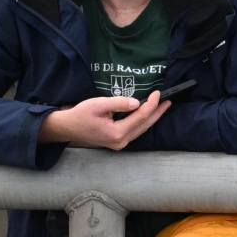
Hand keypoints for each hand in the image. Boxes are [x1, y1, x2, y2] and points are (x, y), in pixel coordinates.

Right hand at [40, 94, 171, 150]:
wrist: (67, 128)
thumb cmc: (80, 115)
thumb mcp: (98, 105)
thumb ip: (118, 103)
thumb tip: (137, 103)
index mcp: (116, 133)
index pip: (140, 117)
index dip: (151, 105)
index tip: (157, 93)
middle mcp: (121, 141)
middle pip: (145, 125)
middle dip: (158, 113)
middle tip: (169, 101)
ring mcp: (119, 143)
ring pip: (141, 129)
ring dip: (152, 117)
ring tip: (162, 106)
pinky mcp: (117, 141)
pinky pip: (135, 131)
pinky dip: (143, 122)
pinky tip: (148, 114)